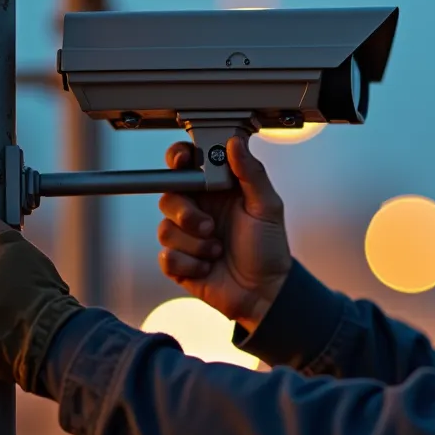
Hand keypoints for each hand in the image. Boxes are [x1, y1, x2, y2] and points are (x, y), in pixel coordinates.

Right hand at [158, 136, 292, 331]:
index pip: (187, 166)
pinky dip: (189, 263)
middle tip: (209, 226)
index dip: (178, 158)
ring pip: (165, 229)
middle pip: (168, 196)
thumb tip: (234, 142)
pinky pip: (165, 256)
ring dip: (194, 244)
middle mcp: (197, 210)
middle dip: (186, 213)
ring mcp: (186, 237)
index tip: (183, 160)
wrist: (265, 292)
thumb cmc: (269, 248)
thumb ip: (251, 173)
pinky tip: (208, 268)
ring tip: (217, 251)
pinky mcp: (179, 263)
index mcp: (216, 191)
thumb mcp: (267, 206)